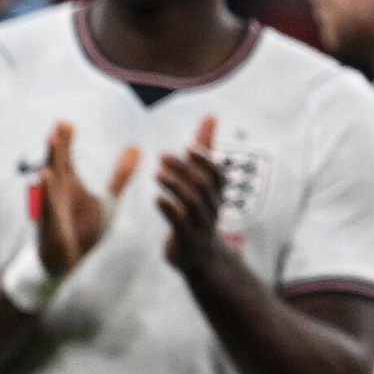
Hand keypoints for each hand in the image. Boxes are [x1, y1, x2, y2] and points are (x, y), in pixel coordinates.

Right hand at [37, 120, 138, 275]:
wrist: (67, 261)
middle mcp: (58, 193)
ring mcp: (51, 208)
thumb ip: (120, 174)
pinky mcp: (50, 226)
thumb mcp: (107, 199)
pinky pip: (47, 207)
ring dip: (51, 162)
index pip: (66, 159)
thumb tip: (136, 147)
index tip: (66, 121)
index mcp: (69, 185)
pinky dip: (45, 193)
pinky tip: (44, 177)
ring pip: (50, 182)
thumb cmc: (82, 229)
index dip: (66, 141)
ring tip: (51, 143)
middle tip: (60, 124)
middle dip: (58, 146)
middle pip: (57, 164)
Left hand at [155, 115, 225, 276]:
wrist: (202, 258)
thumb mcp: (204, 181)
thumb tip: (210, 116)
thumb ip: (204, 150)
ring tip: (157, 173)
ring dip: (175, 187)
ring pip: (192, 204)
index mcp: (216, 193)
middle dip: (184, 170)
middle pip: (202, 186)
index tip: (189, 145)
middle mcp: (212, 207)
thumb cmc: (200, 211)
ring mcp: (201, 224)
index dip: (205, 160)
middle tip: (163, 155)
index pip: (216, 174)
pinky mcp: (187, 239)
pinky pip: (180, 224)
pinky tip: (157, 198)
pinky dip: (170, 210)